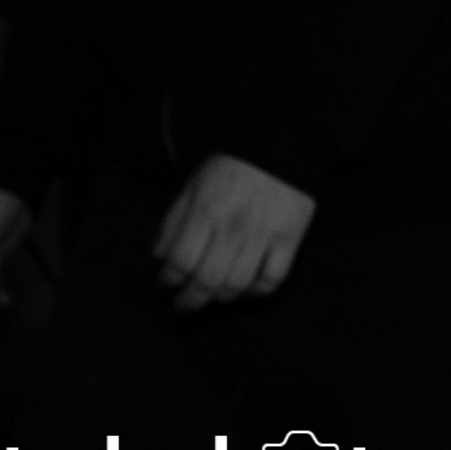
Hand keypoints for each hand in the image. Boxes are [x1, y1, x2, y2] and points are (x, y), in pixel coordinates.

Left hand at [154, 155, 315, 311]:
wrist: (281, 144)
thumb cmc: (231, 167)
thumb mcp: (193, 185)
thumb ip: (173, 221)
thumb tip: (159, 257)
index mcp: (206, 211)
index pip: (180, 261)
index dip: (169, 279)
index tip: (167, 282)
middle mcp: (233, 227)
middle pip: (207, 281)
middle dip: (190, 300)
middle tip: (183, 305)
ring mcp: (264, 234)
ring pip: (238, 285)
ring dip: (221, 298)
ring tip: (215, 296)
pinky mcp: (291, 237)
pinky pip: (274, 278)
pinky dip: (258, 290)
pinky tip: (249, 287)